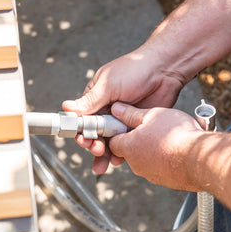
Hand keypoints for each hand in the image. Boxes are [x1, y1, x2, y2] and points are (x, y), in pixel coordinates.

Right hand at [62, 46, 189, 173]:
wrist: (164, 70)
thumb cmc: (134, 69)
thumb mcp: (108, 84)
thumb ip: (90, 101)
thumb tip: (66, 108)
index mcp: (96, 100)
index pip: (83, 120)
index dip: (82, 132)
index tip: (84, 139)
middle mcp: (107, 112)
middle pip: (96, 135)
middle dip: (94, 145)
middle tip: (97, 150)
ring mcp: (121, 120)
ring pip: (110, 142)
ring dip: (106, 154)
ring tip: (105, 162)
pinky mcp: (135, 126)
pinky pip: (126, 143)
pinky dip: (122, 153)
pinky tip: (119, 159)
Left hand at [109, 102, 201, 190]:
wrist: (200, 159)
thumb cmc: (177, 135)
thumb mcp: (152, 115)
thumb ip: (131, 113)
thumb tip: (116, 109)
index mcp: (129, 147)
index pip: (113, 141)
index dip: (118, 132)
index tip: (126, 124)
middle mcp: (136, 164)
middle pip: (129, 150)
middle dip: (137, 140)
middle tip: (151, 128)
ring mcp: (150, 175)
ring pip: (145, 160)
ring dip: (151, 150)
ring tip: (167, 138)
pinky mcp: (164, 181)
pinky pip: (159, 168)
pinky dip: (163, 160)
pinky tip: (175, 150)